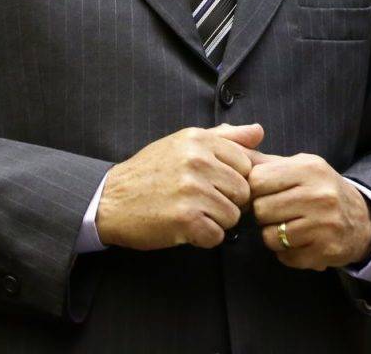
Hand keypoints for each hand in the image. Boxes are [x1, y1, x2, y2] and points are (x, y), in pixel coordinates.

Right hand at [96, 123, 263, 250]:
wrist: (110, 199)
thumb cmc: (150, 172)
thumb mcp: (183, 143)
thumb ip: (224, 137)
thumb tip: (259, 132)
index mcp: (200, 140)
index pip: (247, 163)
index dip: (234, 179)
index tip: (214, 184)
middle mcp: (198, 161)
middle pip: (243, 192)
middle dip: (227, 202)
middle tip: (200, 201)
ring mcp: (192, 190)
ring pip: (233, 216)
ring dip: (215, 222)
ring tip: (191, 212)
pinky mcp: (185, 219)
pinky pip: (217, 236)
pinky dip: (204, 238)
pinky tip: (185, 228)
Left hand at [248, 152, 370, 270]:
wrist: (362, 220)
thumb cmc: (321, 189)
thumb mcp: (299, 166)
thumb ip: (265, 162)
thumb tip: (233, 155)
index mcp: (309, 168)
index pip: (257, 180)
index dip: (253, 190)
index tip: (263, 193)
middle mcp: (319, 194)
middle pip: (261, 210)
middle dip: (263, 214)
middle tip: (278, 212)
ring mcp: (324, 224)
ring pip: (269, 236)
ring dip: (273, 235)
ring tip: (288, 227)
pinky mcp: (326, 250)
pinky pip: (285, 256)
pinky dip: (287, 252)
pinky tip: (301, 242)